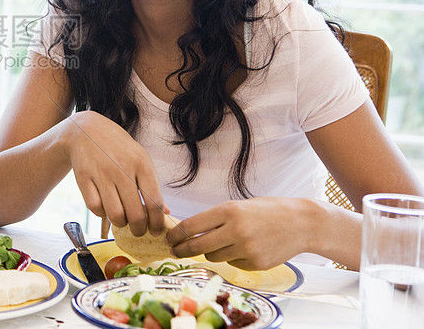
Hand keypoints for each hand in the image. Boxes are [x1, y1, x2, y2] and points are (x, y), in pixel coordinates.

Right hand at [63, 110, 165, 235]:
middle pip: (135, 214)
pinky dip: (102, 214)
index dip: (157, 223)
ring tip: (122, 221)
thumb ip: (151, 185)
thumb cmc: (118, 148)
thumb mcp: (140, 159)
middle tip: (138, 231)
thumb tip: (164, 212)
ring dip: (120, 224)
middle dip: (139, 230)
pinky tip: (105, 208)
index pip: (154, 203)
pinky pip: (95, 208)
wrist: (86, 130)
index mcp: (141, 164)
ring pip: (115, 214)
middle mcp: (122, 169)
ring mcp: (102, 173)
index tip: (156, 231)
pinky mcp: (84, 178)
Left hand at [166, 197, 312, 269]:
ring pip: (213, 256)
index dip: (176, 234)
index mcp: (229, 211)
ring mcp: (246, 249)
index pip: (192, 226)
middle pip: (197, 246)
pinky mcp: (255, 264)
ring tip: (221, 242)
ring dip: (210, 251)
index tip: (169, 238)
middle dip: (182, 250)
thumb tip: (189, 231)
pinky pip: (232, 263)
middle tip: (174, 251)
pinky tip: (245, 248)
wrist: (301, 223)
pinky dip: (232, 257)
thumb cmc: (267, 211)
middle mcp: (236, 230)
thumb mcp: (239, 206)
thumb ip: (216, 218)